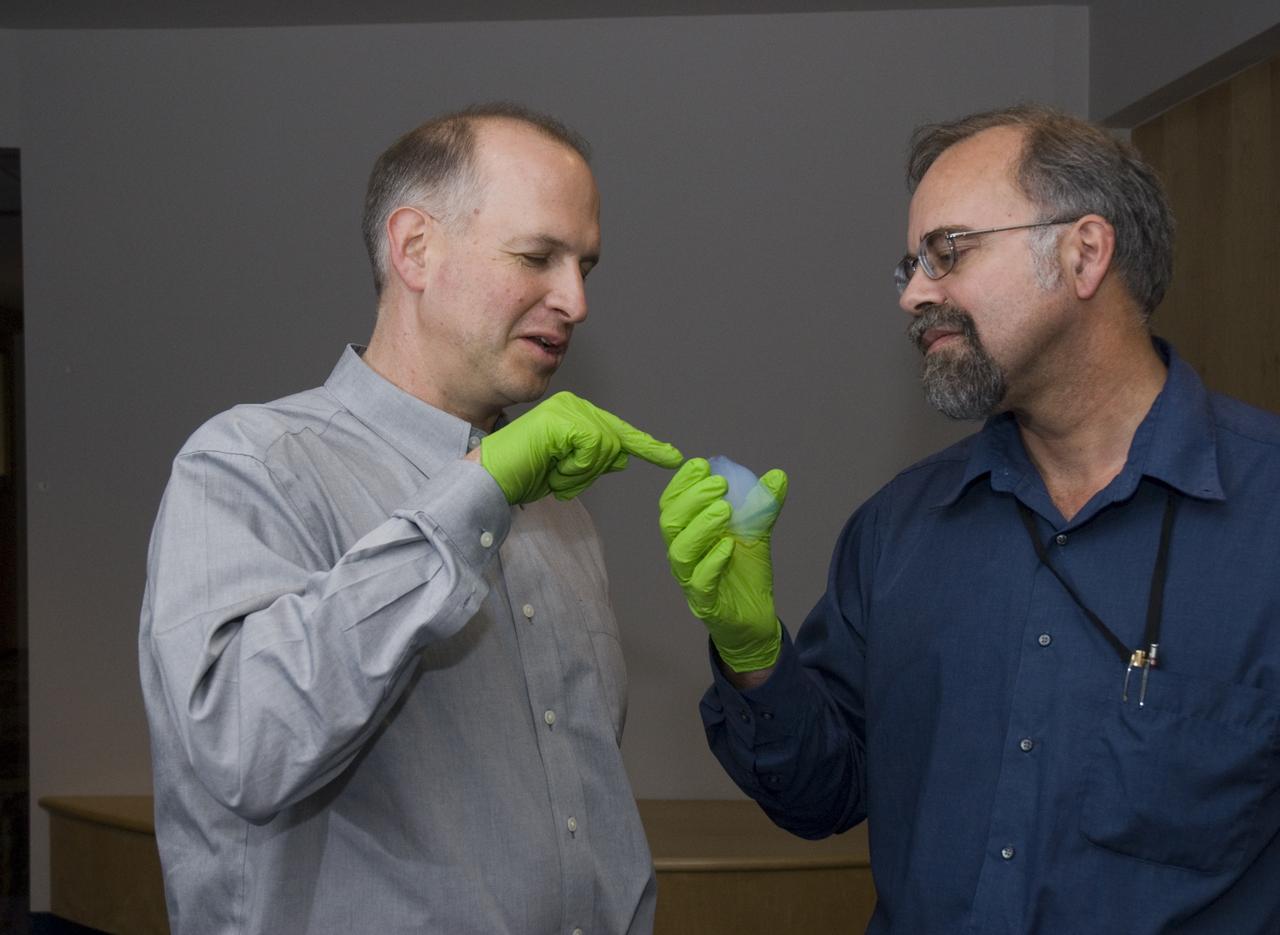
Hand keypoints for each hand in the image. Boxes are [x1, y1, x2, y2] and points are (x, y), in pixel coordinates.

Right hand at [480, 392, 682, 504]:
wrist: (488, 480)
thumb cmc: (520, 475)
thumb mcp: (565, 471)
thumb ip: (593, 461)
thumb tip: (623, 457)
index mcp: (574, 414)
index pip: (618, 431)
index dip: (646, 445)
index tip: (672, 457)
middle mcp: (573, 406)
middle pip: (614, 444)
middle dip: (591, 471)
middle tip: (560, 477)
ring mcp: (567, 410)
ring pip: (605, 449)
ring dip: (579, 474)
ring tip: (552, 473)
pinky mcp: (562, 420)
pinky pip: (591, 448)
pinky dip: (575, 468)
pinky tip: (553, 467)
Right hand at [659, 458, 787, 671]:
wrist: (756, 617)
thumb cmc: (745, 573)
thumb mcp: (756, 533)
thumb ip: (762, 506)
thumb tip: (778, 475)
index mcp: (688, 533)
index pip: (672, 504)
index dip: (682, 483)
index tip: (701, 465)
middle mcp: (683, 554)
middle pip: (670, 523)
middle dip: (692, 498)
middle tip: (719, 484)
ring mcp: (690, 580)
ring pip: (680, 551)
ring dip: (701, 526)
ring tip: (724, 509)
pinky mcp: (705, 603)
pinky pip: (700, 583)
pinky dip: (712, 561)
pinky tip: (729, 547)